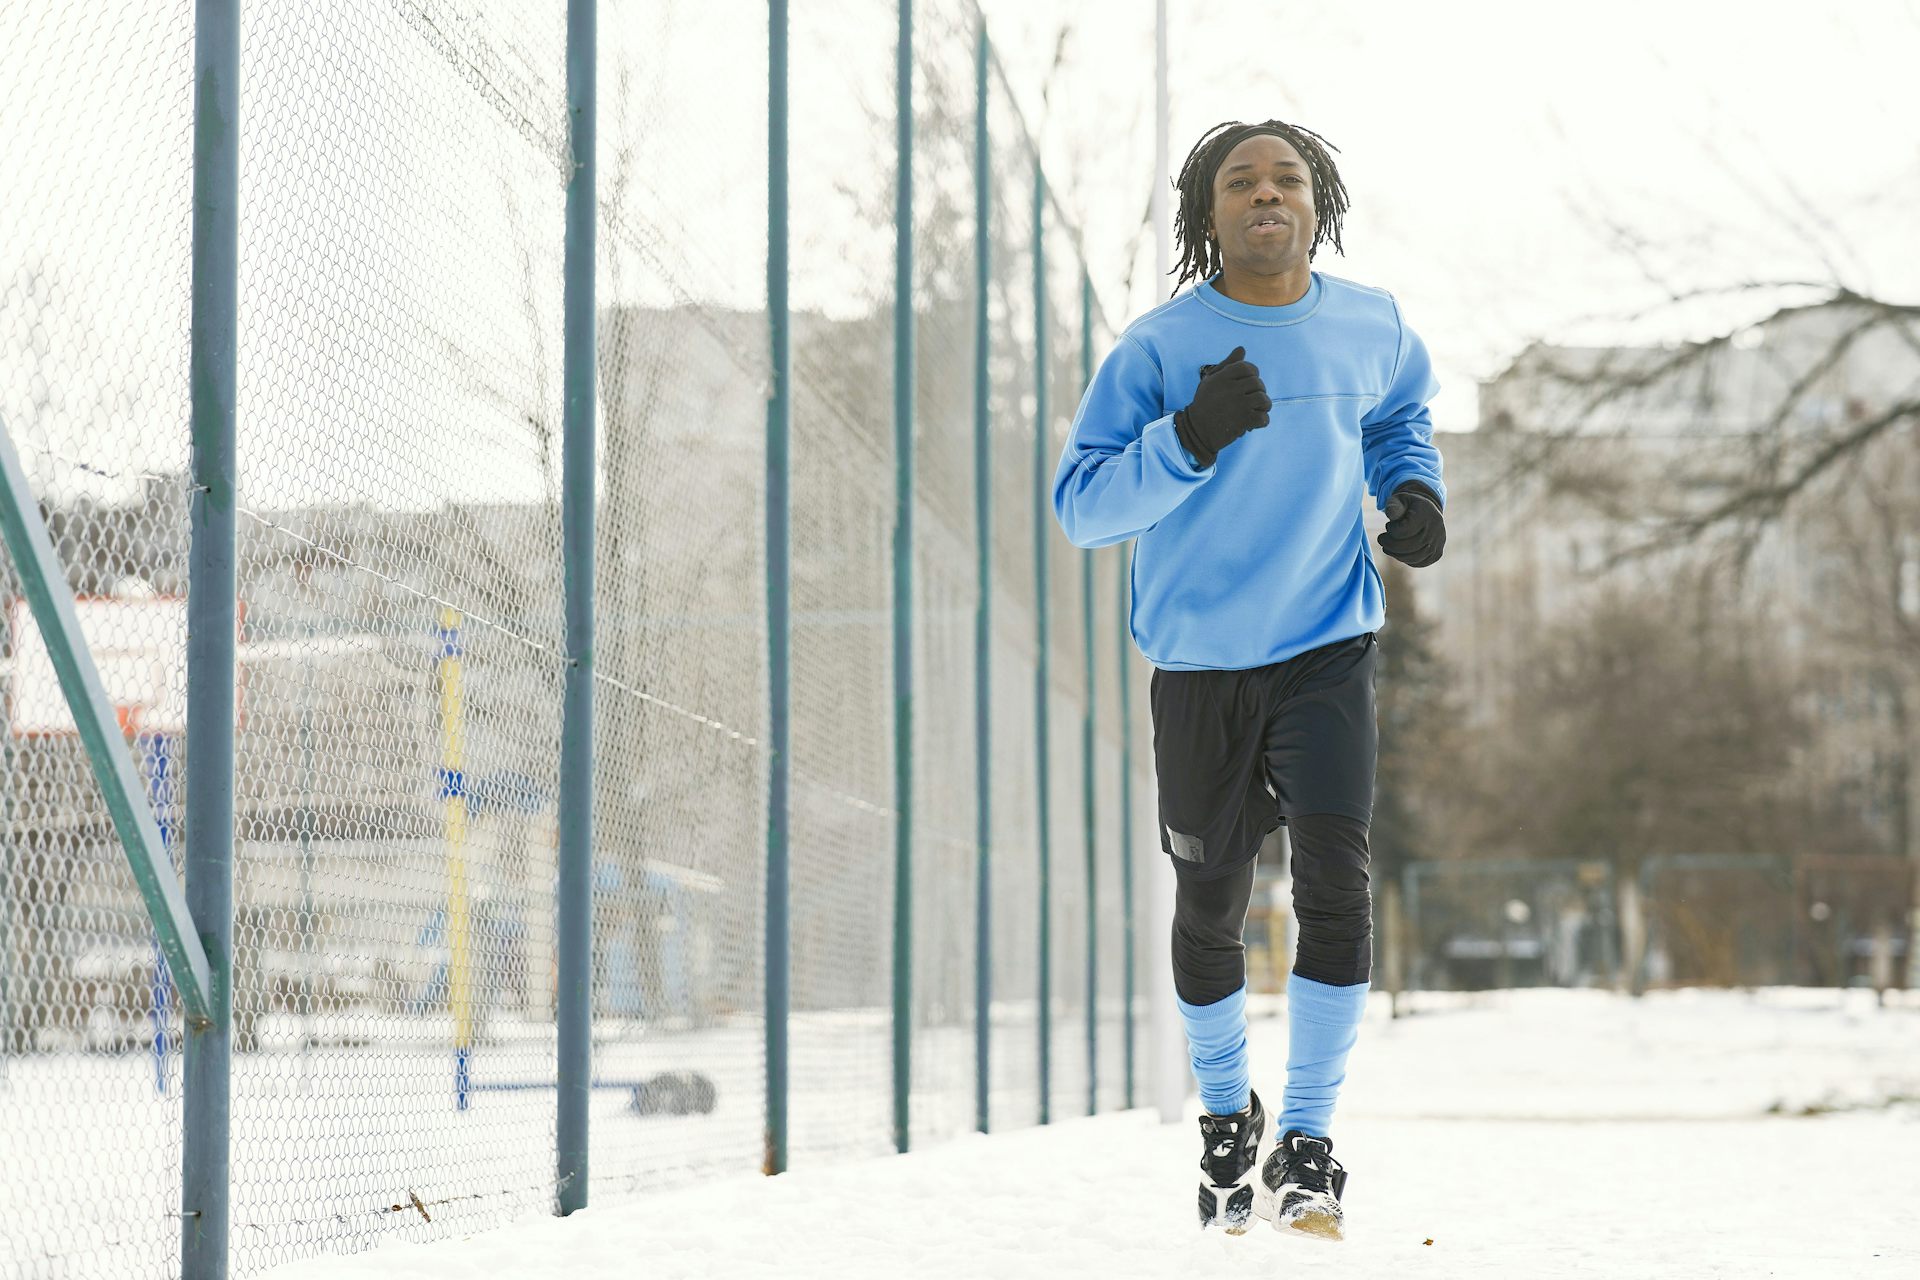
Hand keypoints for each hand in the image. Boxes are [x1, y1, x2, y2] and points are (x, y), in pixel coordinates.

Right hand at [1174, 345, 1270, 469]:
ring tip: (1255, 411)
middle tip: (1251, 401)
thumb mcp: (1211, 381)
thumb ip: (1227, 364)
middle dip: (1258, 392)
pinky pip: (1263, 417)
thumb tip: (1242, 349)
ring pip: (1264, 400)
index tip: (1248, 384)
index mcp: (1222, 377)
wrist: (1197, 431)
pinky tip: (1253, 423)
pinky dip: (1261, 421)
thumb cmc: (1205, 403)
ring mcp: (1238, 405)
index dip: (1253, 374)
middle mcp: (1231, 388)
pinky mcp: (1243, 421)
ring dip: (1263, 407)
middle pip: (1258, 383)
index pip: (1248, 368)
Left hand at [1378, 482, 1444, 566]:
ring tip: (1387, 547)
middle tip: (1382, 539)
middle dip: (1390, 545)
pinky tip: (1399, 552)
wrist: (1427, 511)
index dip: (1391, 530)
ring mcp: (1438, 543)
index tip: (1389, 525)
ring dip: (1396, 554)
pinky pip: (1419, 563)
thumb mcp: (1400, 499)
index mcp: (1426, 514)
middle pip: (1409, 546)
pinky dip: (1405, 560)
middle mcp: (1436, 529)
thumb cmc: (1409, 506)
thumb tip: (1390, 513)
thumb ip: (1393, 505)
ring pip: (1414, 557)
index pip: (1404, 530)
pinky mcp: (1437, 554)